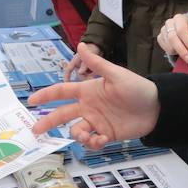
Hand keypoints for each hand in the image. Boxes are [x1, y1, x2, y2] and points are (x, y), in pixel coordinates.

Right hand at [30, 44, 158, 146]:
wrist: (156, 108)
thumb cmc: (137, 88)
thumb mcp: (116, 74)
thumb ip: (97, 63)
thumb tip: (80, 44)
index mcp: (88, 91)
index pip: (62, 92)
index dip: (46, 95)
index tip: (31, 100)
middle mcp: (89, 107)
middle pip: (62, 115)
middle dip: (48, 122)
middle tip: (35, 130)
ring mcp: (97, 121)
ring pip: (76, 131)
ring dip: (78, 135)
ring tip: (87, 136)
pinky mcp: (106, 134)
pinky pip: (92, 142)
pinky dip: (93, 142)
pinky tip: (102, 139)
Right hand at [156, 14, 187, 59]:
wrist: (185, 29)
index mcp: (180, 18)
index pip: (182, 31)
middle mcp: (169, 23)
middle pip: (173, 39)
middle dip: (183, 51)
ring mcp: (163, 30)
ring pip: (169, 46)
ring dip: (178, 53)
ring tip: (187, 56)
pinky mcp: (160, 37)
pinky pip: (165, 49)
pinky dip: (173, 53)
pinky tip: (179, 52)